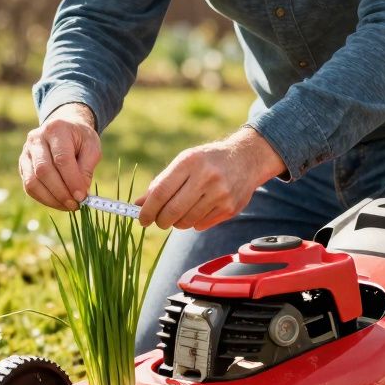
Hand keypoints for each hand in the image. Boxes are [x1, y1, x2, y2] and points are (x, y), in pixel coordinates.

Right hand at [19, 103, 101, 210]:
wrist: (64, 129)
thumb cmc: (80, 139)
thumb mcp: (92, 147)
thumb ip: (87, 169)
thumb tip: (79, 193)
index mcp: (56, 129)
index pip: (62, 159)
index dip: (72, 180)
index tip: (82, 196)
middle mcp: (36, 139)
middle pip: (43, 171)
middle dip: (61, 192)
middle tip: (75, 204)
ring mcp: (26, 152)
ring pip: (32, 181)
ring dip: (51, 199)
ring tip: (68, 206)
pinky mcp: (22, 165)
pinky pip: (29, 187)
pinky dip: (44, 198)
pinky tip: (58, 202)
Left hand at [136, 127, 284, 229]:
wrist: (246, 159)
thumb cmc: (207, 161)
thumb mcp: (183, 162)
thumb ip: (161, 183)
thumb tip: (138, 205)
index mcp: (189, 162)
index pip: (160, 192)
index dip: (147, 210)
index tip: (141, 219)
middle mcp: (206, 177)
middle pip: (172, 211)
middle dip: (160, 221)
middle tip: (159, 220)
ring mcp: (220, 194)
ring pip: (186, 222)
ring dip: (177, 222)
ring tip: (181, 211)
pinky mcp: (230, 208)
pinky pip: (201, 225)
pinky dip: (194, 222)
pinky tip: (199, 209)